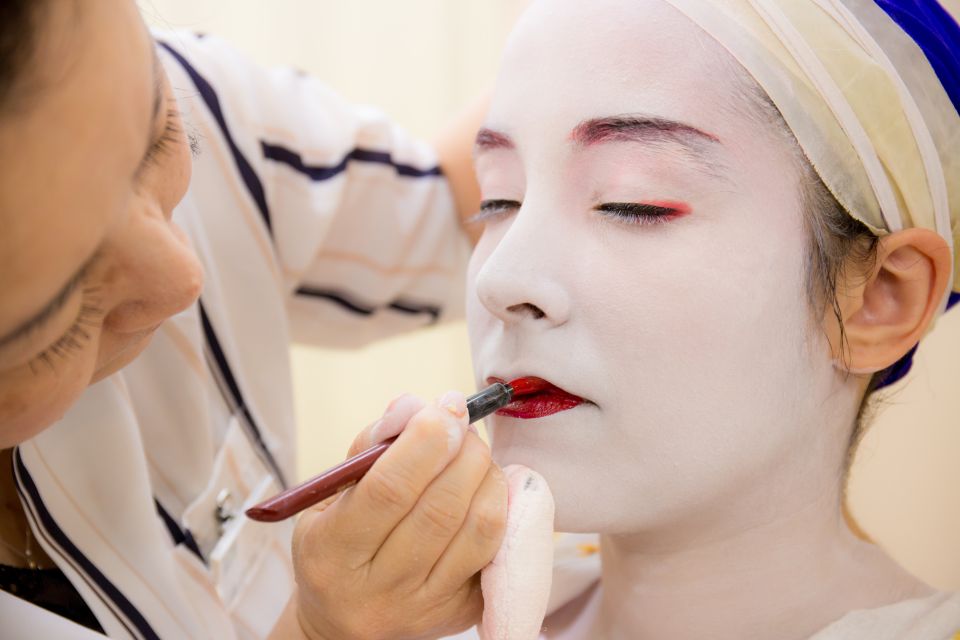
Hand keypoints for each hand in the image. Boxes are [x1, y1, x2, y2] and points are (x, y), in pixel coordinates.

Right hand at [289, 392, 507, 639]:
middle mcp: (378, 588)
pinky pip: (499, 550)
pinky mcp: (462, 614)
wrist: (343, 622)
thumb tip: (415, 405)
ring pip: (480, 529)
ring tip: (474, 456)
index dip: (426, 440)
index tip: (446, 405)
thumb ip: (370, 446)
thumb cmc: (337, 542)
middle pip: (442, 508)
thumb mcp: (330, 495)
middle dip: (464, 452)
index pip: (389, 489)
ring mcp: (425, 607)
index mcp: (331, 552)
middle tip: (463, 426)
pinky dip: (502, 508)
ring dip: (488, 476)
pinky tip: (484, 491)